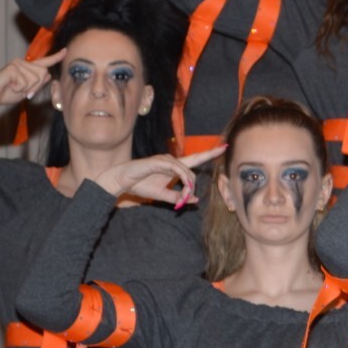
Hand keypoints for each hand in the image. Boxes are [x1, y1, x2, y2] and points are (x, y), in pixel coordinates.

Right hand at [0, 50, 62, 113]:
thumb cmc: (6, 93)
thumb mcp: (26, 90)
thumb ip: (37, 83)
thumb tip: (49, 75)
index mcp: (28, 68)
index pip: (45, 62)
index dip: (56, 57)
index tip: (66, 51)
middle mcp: (23, 63)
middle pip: (43, 73)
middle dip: (36, 86)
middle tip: (22, 90)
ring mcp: (17, 64)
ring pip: (35, 78)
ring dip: (25, 88)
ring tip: (14, 87)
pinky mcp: (12, 68)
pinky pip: (25, 81)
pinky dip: (19, 88)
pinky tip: (10, 86)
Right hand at [93, 146, 225, 206]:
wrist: (123, 182)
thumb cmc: (141, 185)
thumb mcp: (163, 195)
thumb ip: (178, 197)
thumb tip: (195, 200)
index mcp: (175, 167)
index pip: (195, 159)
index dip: (210, 154)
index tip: (224, 147)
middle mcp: (172, 161)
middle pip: (196, 160)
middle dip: (210, 155)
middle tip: (221, 152)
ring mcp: (166, 160)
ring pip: (188, 171)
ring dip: (189, 187)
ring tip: (183, 199)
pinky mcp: (160, 162)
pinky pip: (178, 170)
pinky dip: (184, 181)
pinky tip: (184, 189)